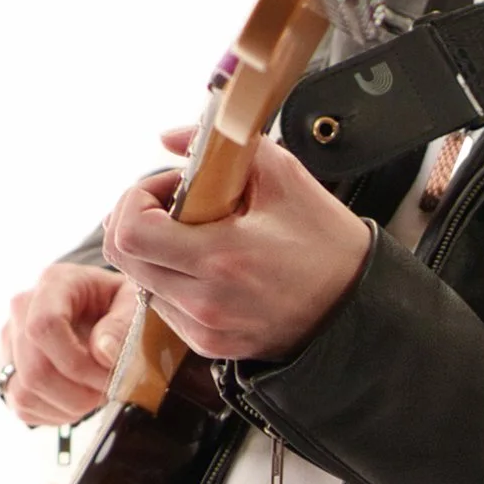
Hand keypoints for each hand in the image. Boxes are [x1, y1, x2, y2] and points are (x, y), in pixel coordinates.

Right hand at [0, 255, 132, 427]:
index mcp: (56, 283)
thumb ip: (124, 325)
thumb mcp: (136, 304)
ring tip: (95, 394)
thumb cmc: (122, 305)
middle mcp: (23, 309)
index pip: (44, 326)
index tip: (109, 377)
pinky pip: (22, 405)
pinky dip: (56, 413)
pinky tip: (78, 399)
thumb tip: (104, 353)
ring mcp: (11, 340)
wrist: (107, 311)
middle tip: (108, 391)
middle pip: (35, 369)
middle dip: (78, 393)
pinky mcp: (9, 369)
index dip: (78, 363)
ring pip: (25, 392)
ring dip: (69, 406)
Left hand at [101, 128, 371, 366]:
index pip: (129, 232)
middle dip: (137, 221)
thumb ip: (220, 145)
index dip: (134, 200)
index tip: (167, 189)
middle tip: (174, 207)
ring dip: (155, 252)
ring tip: (198, 237)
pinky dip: (174, 280)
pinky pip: (165, 307)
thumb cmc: (327, 244)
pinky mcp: (210, 346)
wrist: (359, 308)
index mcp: (221, 258)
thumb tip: (169, 137)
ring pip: (141, 282)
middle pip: (124, 258)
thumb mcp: (282, 176)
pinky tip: (209, 268)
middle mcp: (206, 301)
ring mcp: (206, 329)